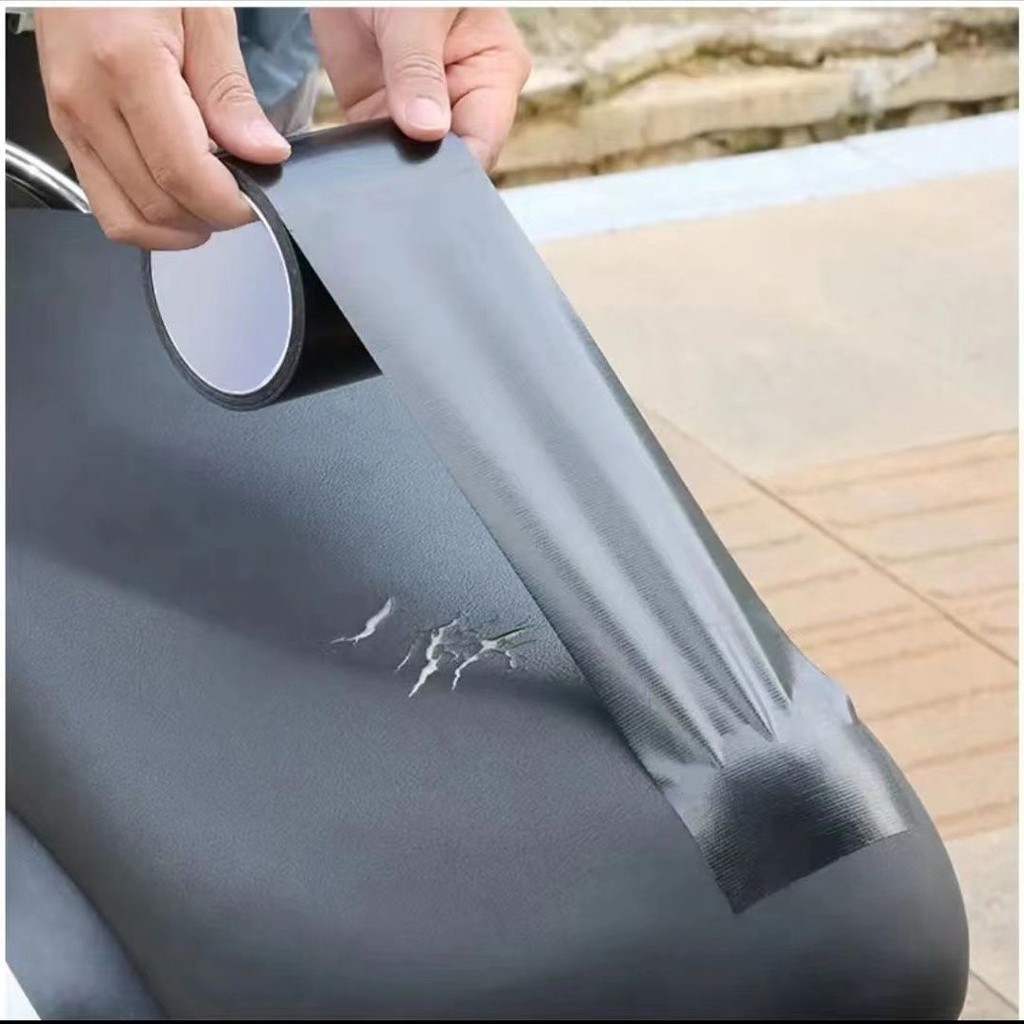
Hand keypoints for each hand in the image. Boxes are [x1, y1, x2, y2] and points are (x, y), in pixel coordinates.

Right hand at [35, 7, 289, 248]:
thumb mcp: (204, 14)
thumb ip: (231, 92)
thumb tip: (265, 154)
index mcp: (128, 66)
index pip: (184, 175)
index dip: (227, 204)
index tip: (257, 201)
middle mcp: (88, 102)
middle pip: (158, 205)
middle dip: (210, 218)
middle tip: (241, 198)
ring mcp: (69, 122)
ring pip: (127, 219)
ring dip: (179, 228)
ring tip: (211, 202)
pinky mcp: (65, 132)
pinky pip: (107, 204)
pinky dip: (149, 217)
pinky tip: (180, 197)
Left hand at [312, 7, 529, 169]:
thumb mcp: (415, 14)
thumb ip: (418, 70)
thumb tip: (427, 130)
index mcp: (494, 74)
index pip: (484, 141)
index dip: (459, 167)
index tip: (430, 174)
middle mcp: (461, 101)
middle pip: (451, 161)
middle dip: (426, 171)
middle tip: (400, 170)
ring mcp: (420, 113)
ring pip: (413, 164)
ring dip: (393, 169)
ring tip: (377, 160)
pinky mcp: (379, 116)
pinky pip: (375, 153)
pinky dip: (365, 160)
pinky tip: (359, 158)